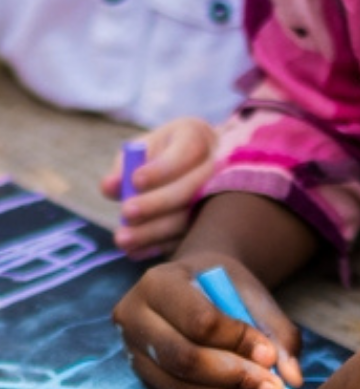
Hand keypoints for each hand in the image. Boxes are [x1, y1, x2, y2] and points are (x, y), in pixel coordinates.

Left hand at [101, 118, 218, 258]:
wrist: (196, 167)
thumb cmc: (162, 153)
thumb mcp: (144, 148)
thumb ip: (125, 165)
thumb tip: (110, 188)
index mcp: (197, 137)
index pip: (185, 153)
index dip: (161, 169)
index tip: (135, 180)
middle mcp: (215, 167)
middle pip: (190, 189)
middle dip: (155, 204)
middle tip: (126, 214)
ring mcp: (219, 199)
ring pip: (189, 218)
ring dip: (154, 232)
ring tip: (123, 240)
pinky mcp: (212, 226)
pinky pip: (186, 239)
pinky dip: (158, 247)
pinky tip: (135, 252)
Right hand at [113, 253, 302, 388]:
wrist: (194, 287)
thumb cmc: (223, 287)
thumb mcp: (251, 294)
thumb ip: (276, 331)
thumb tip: (292, 378)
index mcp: (158, 282)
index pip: (199, 321)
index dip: (238, 342)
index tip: (270, 355)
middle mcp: (134, 316)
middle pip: (184, 357)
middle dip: (235, 376)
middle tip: (274, 388)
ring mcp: (133, 350)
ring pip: (180, 386)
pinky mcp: (143, 377)